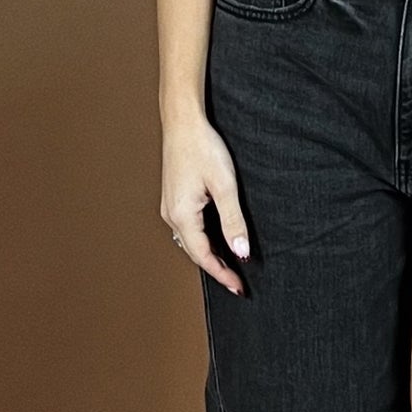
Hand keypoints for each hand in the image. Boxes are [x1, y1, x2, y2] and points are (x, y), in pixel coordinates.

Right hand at [160, 110, 250, 295]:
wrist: (183, 123)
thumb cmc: (203, 148)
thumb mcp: (225, 186)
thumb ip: (233, 221)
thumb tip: (242, 252)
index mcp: (182, 215)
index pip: (204, 256)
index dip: (222, 274)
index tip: (239, 287)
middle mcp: (171, 215)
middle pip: (195, 252)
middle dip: (216, 268)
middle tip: (238, 281)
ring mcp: (170, 207)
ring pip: (190, 241)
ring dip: (209, 254)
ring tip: (230, 265)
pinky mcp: (173, 198)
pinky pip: (188, 228)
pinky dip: (203, 239)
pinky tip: (216, 240)